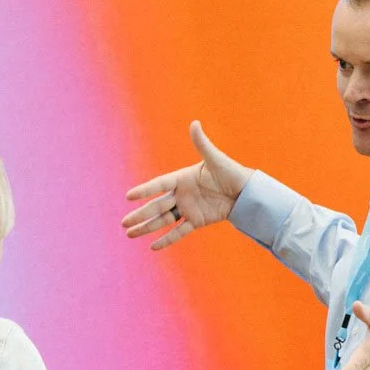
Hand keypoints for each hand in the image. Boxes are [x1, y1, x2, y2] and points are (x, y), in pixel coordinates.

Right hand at [121, 120, 252, 249]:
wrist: (245, 192)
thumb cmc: (230, 172)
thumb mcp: (215, 159)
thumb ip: (202, 143)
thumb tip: (194, 123)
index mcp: (182, 178)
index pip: (159, 185)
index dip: (144, 190)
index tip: (128, 196)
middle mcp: (181, 194)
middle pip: (157, 206)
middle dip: (140, 214)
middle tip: (124, 222)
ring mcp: (188, 208)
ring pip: (163, 220)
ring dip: (147, 227)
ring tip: (130, 234)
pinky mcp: (196, 221)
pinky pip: (179, 231)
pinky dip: (167, 239)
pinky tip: (152, 246)